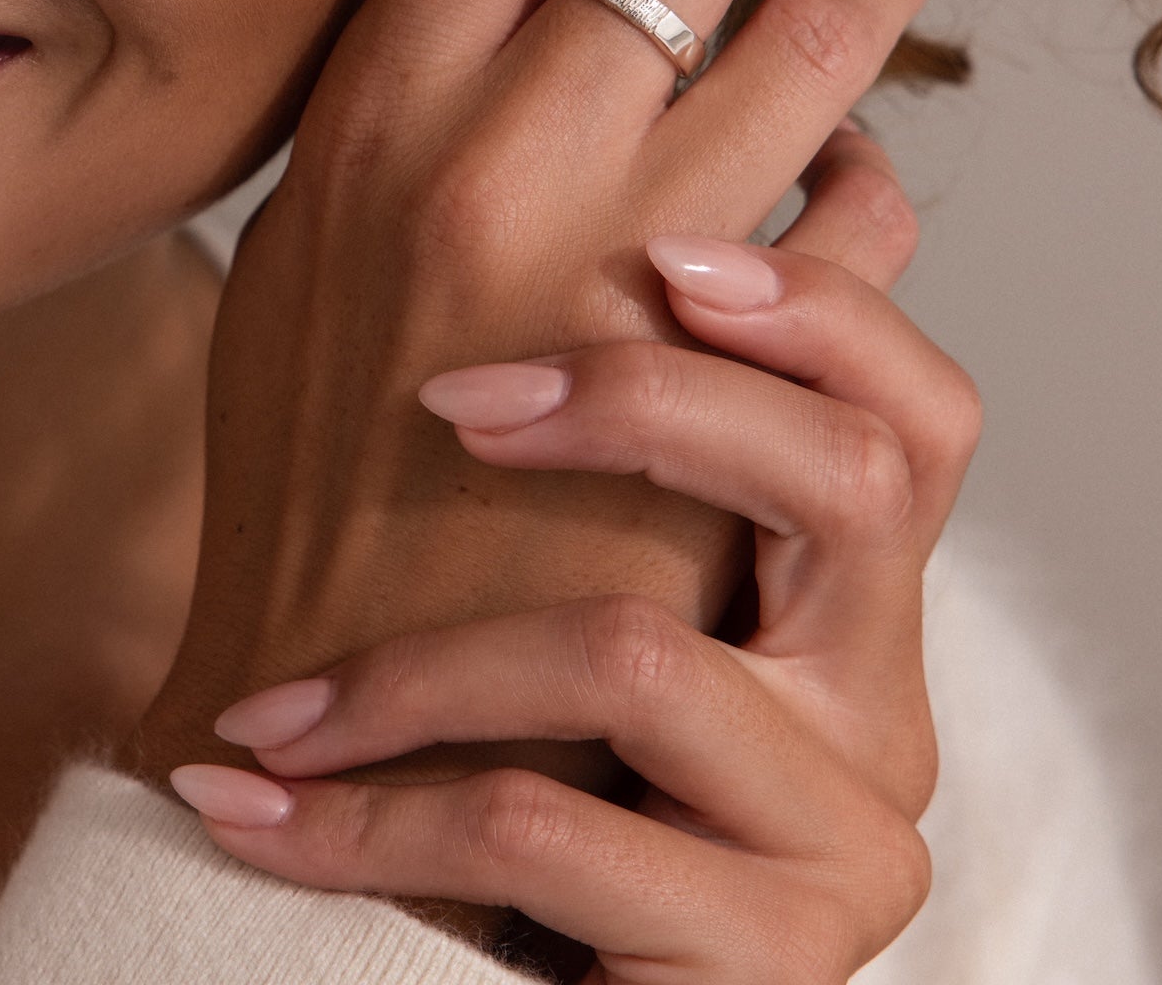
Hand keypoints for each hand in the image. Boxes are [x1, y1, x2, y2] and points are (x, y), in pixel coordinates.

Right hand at [127, 0, 957, 782]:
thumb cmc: (305, 467)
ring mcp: (606, 249)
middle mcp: (484, 141)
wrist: (338, 684)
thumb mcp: (297, 260)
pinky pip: (833, 208)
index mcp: (367, 94)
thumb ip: (403, 132)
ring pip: (789, 39)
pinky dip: (864, 145)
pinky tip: (886, 120)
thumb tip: (519, 38)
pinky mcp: (702, 357)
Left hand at [169, 132, 980, 983]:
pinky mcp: (767, 961)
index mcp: (842, 602)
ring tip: (271, 714)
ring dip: (411, 673)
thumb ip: (572, 470)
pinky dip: (364, 816)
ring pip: (639, 652)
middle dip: (637, 397)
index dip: (818, 307)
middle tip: (447, 400)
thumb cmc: (506, 778)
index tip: (662, 248)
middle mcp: (879, 710)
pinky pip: (539, 828)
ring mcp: (842, 843)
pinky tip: (245, 810)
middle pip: (856, 475)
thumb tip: (474, 283)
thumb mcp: (549, 608)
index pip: (916, 410)